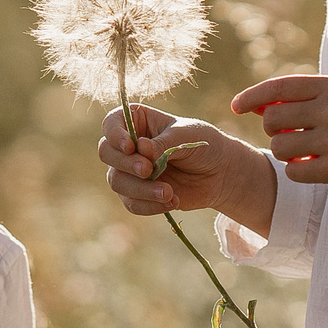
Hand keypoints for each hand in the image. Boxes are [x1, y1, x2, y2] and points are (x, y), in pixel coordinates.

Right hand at [98, 103, 255, 216]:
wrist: (220, 174)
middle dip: (126, 164)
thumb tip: (142, 149)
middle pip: (106, 153)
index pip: (111, 124)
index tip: (131, 146)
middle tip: (148, 170)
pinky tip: (172, 201)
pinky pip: (131, 203)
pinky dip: (149, 206)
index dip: (115, 135)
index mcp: (138, 122)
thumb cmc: (204, 145)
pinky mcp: (138, 194)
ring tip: (168, 192)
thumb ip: (164, 142)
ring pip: (116, 181)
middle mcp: (129, 146)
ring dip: (141, 189)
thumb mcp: (188, 135)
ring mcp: (131, 171)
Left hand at [226, 75, 327, 190]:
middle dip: (275, 130)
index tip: (236, 106)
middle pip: (273, 119)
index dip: (252, 96)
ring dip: (287, 153)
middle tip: (294, 136)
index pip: (280, 86)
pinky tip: (318, 168)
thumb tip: (257, 106)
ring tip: (309, 153)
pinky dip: (299, 172)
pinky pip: (293, 172)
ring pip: (279, 147)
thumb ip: (304, 100)